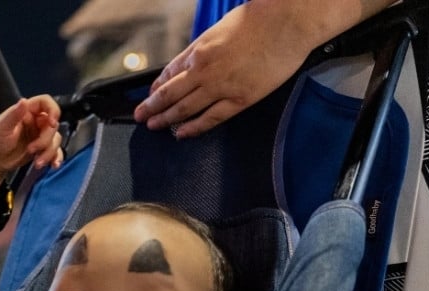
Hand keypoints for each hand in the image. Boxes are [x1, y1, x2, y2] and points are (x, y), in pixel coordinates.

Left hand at [0, 95, 63, 178]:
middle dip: (45, 140)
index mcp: (26, 111)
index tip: (52, 123)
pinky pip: (55, 151)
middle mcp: (35, 122)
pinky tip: (53, 164)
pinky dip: (56, 157)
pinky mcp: (41, 149)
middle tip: (31, 150)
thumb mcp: (2, 128)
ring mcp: (39, 135)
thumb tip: (24, 101)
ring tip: (37, 162)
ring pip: (55, 140)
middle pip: (53, 125)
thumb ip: (14, 114)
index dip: (53, 110)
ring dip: (49, 152)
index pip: (45, 102)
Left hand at [133, 2, 316, 137]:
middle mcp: (204, 69)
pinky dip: (193, 128)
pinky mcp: (240, 99)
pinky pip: (211, 118)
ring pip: (184, 109)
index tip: (150, 95)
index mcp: (199, 49)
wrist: (287, 21)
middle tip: (141, 116)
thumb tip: (190, 61)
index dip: (156, 88)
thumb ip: (202, 47)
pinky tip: (182, 133)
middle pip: (169, 94)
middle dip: (151, 107)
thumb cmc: (259, 19)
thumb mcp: (219, 28)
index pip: (168, 73)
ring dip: (165, 119)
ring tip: (154, 126)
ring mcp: (221, 86)